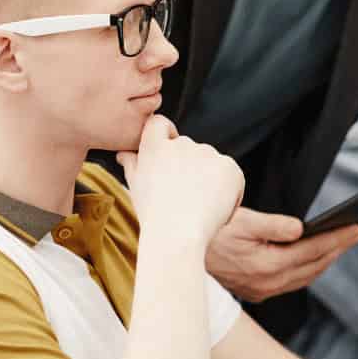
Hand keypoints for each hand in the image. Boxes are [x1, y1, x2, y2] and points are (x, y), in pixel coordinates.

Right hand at [116, 115, 243, 243]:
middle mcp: (182, 144)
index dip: (165, 135)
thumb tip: (125, 153)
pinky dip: (229, 191)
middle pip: (190, 149)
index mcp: (155, 146)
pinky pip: (231, 175)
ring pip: (212, 163)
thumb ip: (132, 164)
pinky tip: (218, 211)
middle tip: (186, 198)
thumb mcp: (136, 187)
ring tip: (200, 208)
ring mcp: (207, 153)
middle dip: (190, 168)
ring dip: (210, 180)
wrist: (178, 235)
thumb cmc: (154, 215)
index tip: (170, 157)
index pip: (159, 123)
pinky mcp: (229, 165)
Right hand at [207, 208, 357, 303]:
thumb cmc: (211, 231)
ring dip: (326, 260)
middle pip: (314, 265)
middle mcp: (269, 282)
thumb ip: (275, 226)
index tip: (356, 227)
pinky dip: (309, 268)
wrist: (181, 254)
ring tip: (342, 243)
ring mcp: (263, 289)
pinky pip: (293, 281)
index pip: (313, 250)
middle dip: (338, 248)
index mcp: (268, 264)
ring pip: (306, 276)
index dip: (338, 238)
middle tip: (357, 233)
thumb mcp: (242, 221)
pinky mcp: (256, 291)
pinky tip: (315, 258)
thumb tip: (302, 229)